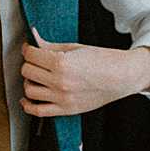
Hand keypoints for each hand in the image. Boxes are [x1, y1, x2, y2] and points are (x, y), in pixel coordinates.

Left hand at [20, 28, 149, 116]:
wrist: (122, 76)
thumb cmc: (102, 60)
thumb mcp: (75, 48)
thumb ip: (50, 46)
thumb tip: (33, 40)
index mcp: (62, 63)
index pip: (30, 55)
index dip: (28, 49)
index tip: (30, 48)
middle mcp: (60, 81)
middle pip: (27, 71)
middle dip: (29, 63)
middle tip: (36, 61)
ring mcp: (62, 97)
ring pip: (29, 90)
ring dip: (29, 81)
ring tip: (36, 77)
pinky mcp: (66, 109)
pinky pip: (38, 111)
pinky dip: (28, 105)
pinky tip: (28, 98)